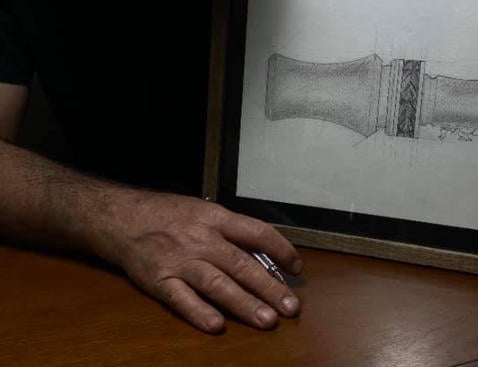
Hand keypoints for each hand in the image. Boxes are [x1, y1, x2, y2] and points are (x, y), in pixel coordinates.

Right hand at [107, 192, 302, 332]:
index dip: (281, 250)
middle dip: (269, 287)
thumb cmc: (167, 214)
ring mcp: (180, 261)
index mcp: (216, 218)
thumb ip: (229, 230)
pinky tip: (217, 325)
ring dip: (244, 304)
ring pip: (217, 284)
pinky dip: (199, 313)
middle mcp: (201, 239)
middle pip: (241, 264)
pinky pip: (182, 299)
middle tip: (291, 307)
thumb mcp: (203, 210)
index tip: (296, 267)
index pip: (257, 233)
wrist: (122, 217)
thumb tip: (260, 254)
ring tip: (267, 320)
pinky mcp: (159, 280)